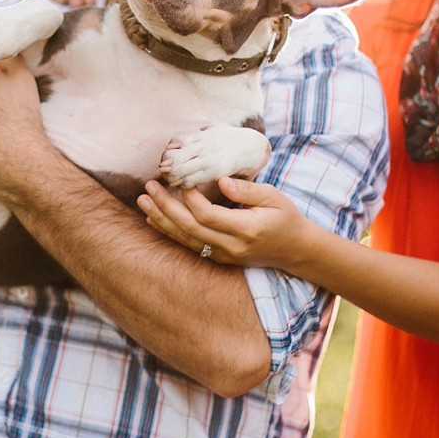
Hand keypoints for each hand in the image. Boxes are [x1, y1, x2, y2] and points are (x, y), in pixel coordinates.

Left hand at [138, 176, 311, 270]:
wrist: (295, 250)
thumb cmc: (285, 218)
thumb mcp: (274, 197)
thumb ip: (247, 190)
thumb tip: (220, 180)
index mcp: (247, 230)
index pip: (208, 216)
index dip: (191, 198)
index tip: (183, 180)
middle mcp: (231, 247)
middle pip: (190, 228)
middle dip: (166, 207)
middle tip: (149, 187)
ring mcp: (223, 256)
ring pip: (185, 239)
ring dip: (162, 219)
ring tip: (143, 201)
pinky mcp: (218, 258)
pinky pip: (189, 245)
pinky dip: (170, 232)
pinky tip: (154, 219)